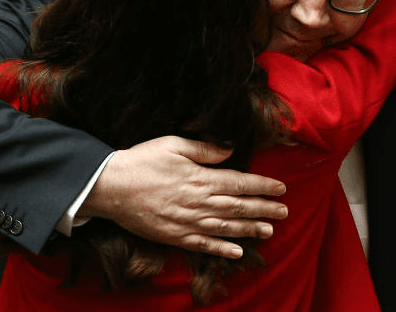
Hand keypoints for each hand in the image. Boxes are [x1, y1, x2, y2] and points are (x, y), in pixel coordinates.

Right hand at [79, 136, 287, 258]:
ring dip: (250, 230)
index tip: (281, 188)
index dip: (263, 186)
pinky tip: (237, 252)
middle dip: (264, 209)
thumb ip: (205, 149)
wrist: (111, 187)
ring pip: (226, 228)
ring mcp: (187, 222)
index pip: (240, 183)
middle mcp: (199, 202)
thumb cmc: (141, 161)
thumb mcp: (173, 144)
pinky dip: (222, 249)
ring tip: (269, 231)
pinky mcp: (175, 236)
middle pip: (239, 207)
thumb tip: (230, 150)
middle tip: (284, 212)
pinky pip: (204, 245)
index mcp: (201, 178)